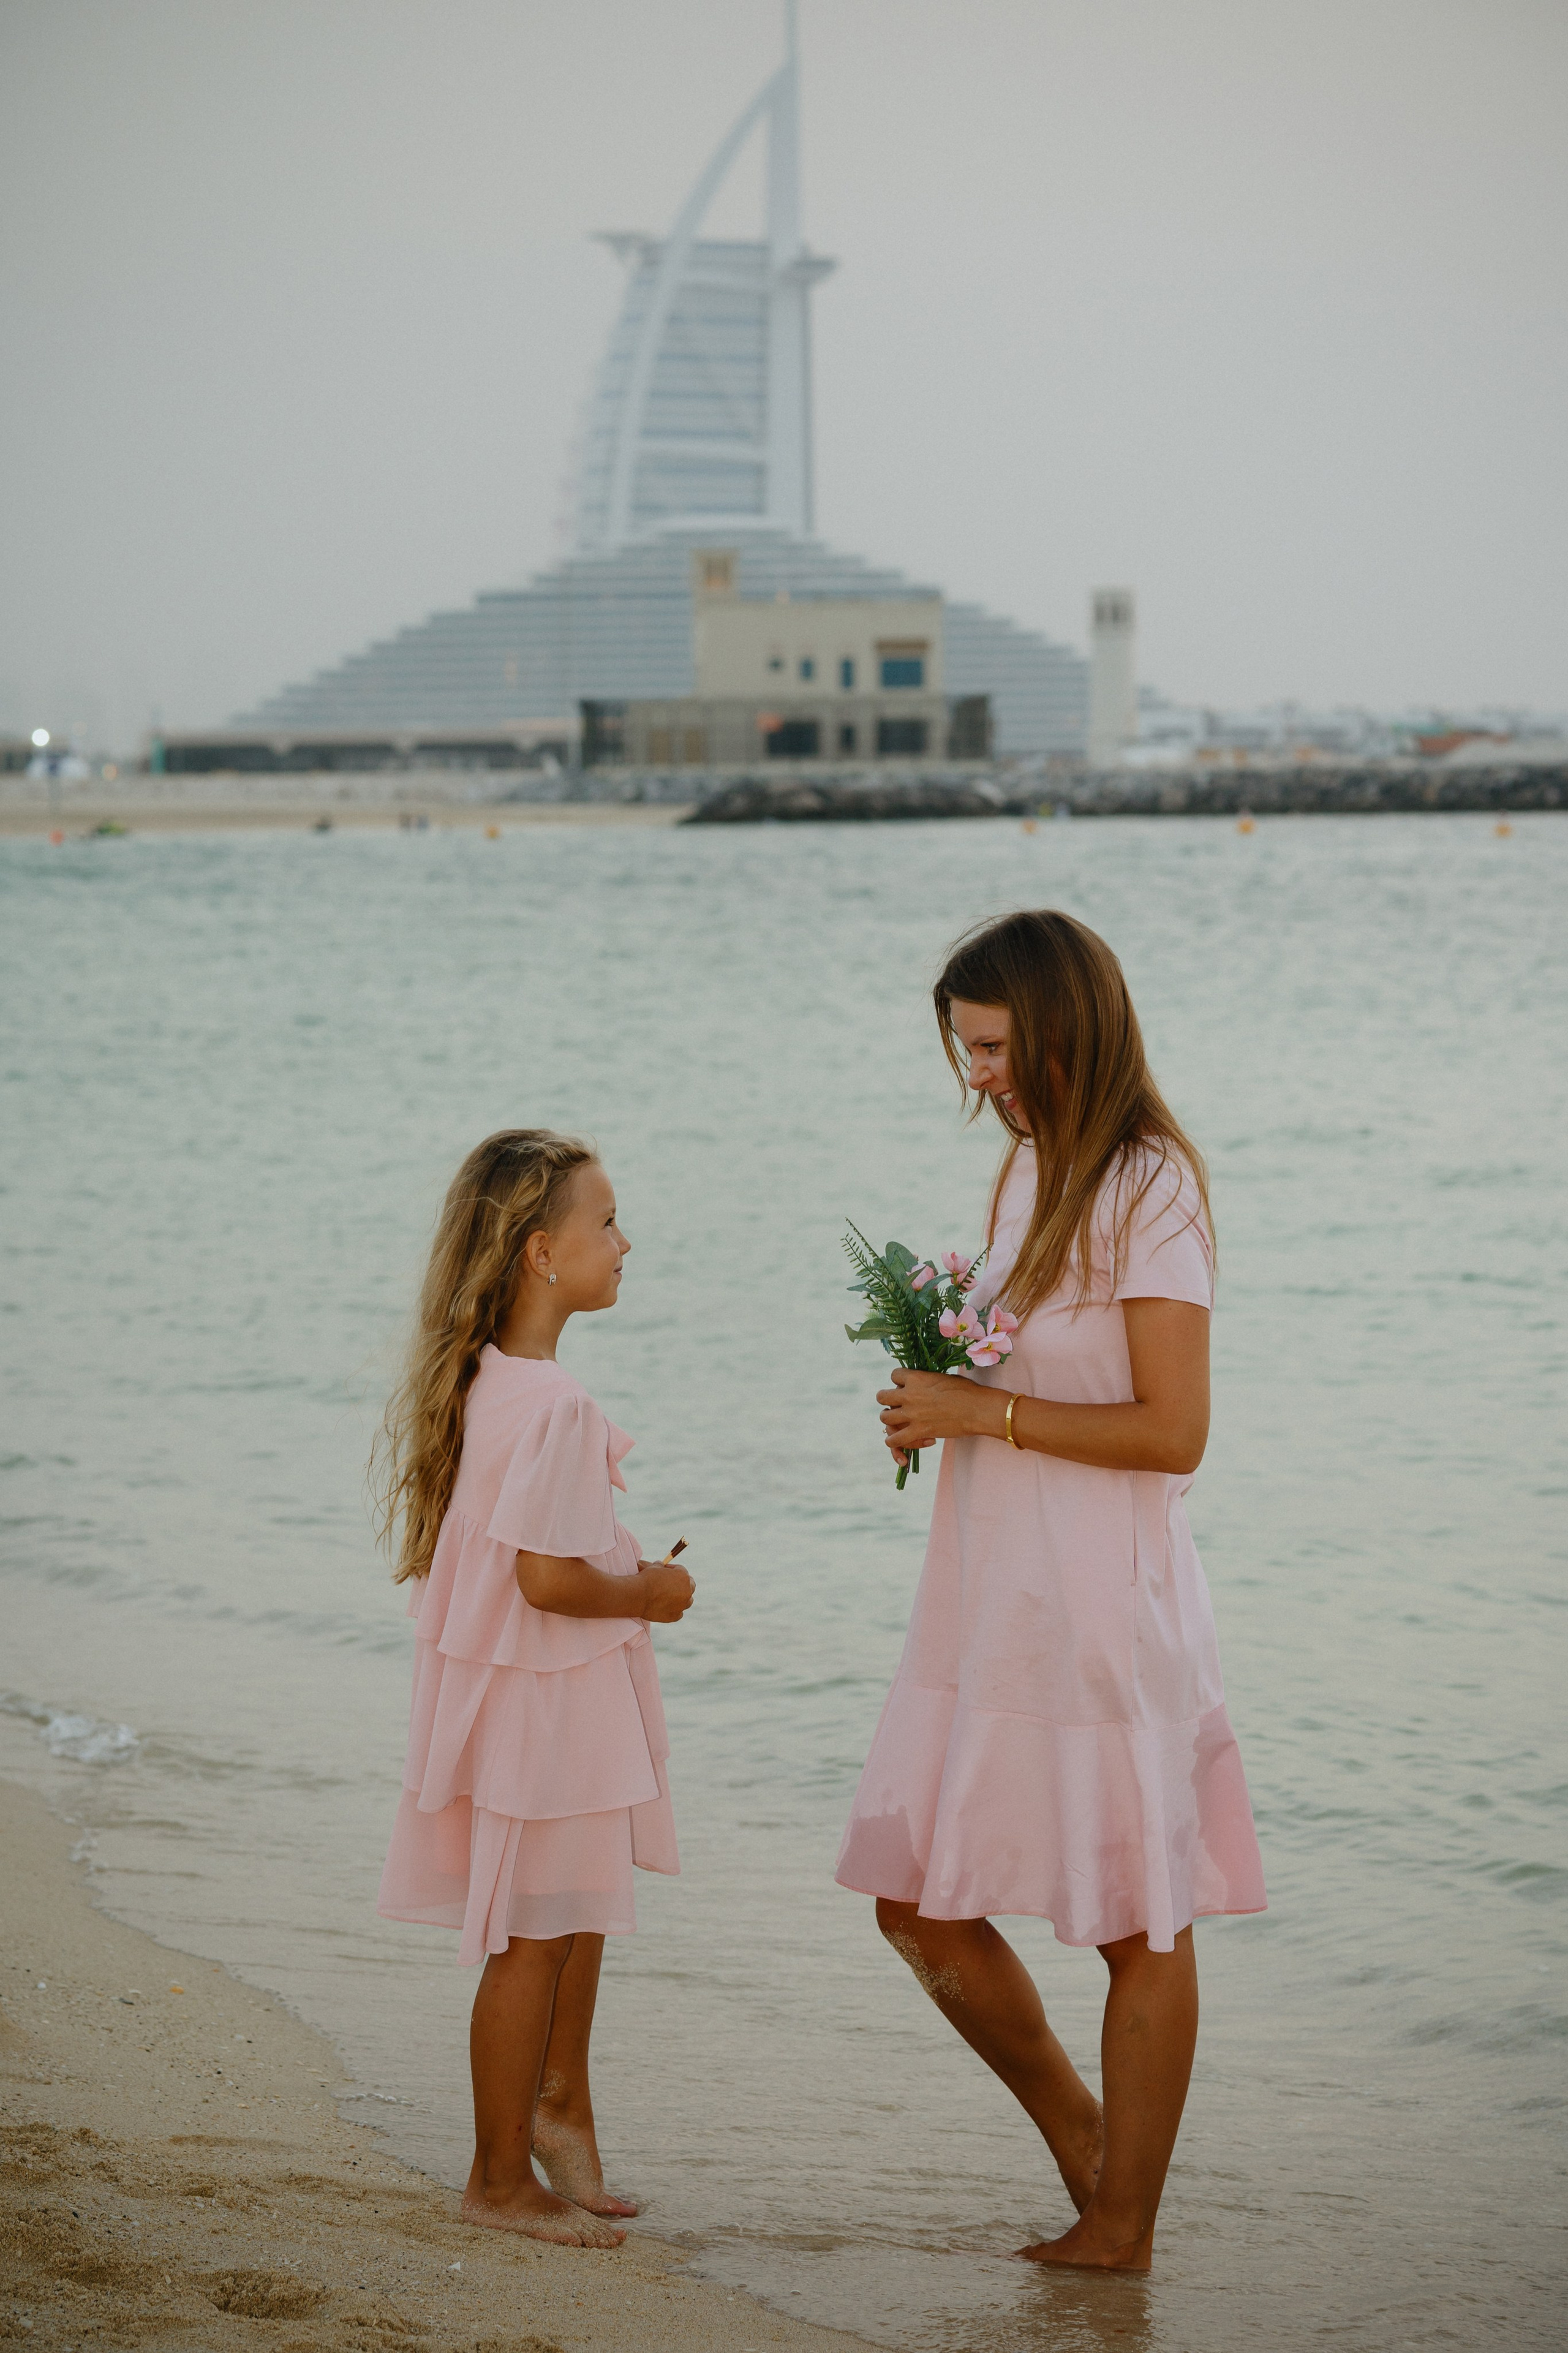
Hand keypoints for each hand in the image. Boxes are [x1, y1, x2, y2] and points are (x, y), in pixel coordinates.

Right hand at [634, 1560, 695, 1622]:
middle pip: (690, 1586)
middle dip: (683, 1584)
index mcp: (683, 1576)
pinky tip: (667, 1607)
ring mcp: (682, 1605)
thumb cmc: (645, 1579)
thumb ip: (660, 1566)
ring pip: (688, 1601)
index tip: (667, 1571)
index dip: (674, 1570)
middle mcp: (686, 1591)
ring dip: (682, 1598)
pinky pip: (679, 1612)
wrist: (638, 1596)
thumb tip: (660, 1565)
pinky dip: (675, 1610)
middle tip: (674, 1583)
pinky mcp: (675, 1616)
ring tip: (673, 1597)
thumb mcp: (654, 1567)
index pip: (683, 1571)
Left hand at [877, 1368, 996, 1458]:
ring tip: (895, 1422)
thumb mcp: (942, 1377)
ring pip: (885, 1418)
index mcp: (916, 1377)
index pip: (894, 1375)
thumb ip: (927, 1381)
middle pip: (882, 1397)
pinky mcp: (917, 1432)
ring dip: (889, 1420)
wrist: (976, 1409)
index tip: (905, 1386)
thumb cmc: (966, 1390)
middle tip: (894, 1404)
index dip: (898, 1381)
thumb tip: (923, 1384)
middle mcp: (909, 1394)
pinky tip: (896, 1441)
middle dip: (887, 1400)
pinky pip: (894, 1439)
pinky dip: (893, 1442)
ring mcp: (911, 1414)